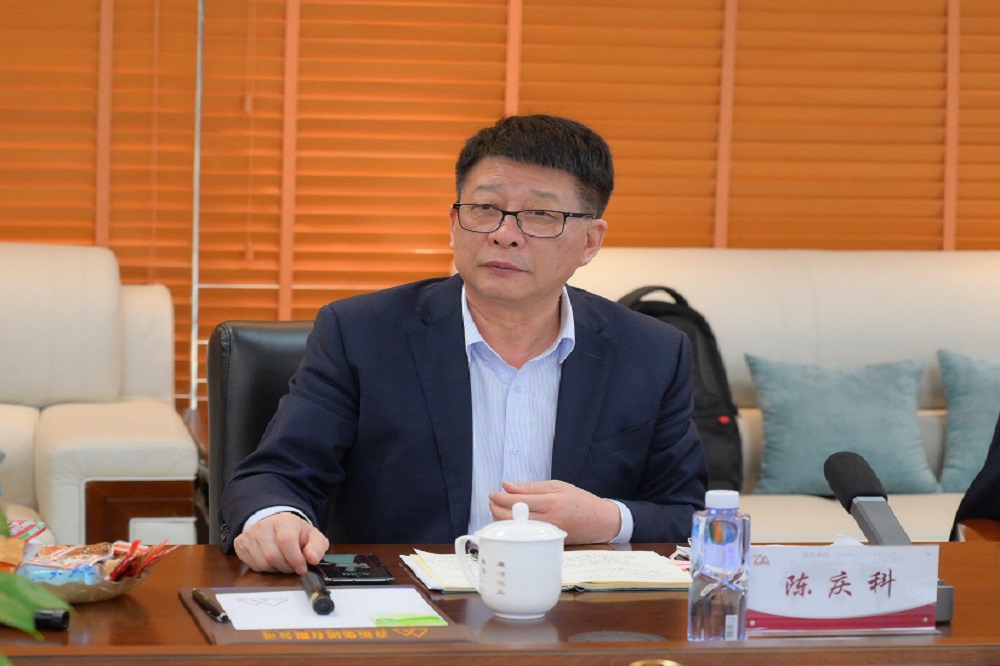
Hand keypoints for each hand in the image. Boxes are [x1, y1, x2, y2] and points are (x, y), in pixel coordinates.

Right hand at [233, 512, 328, 573]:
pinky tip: (271, 560)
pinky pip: (253, 566)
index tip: (302, 568)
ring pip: (262, 563)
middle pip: (273, 556)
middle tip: (293, 566)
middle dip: (286, 567)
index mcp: (283, 521)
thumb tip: (312, 559)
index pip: (286, 541)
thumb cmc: (296, 533)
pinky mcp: (240, 543)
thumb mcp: (313, 537)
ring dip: (275, 569)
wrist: (276, 525)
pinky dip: (264, 568)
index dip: (295, 559)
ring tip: (282, 562)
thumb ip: (317, 547)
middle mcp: (263, 525)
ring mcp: (249, 534)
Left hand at [489, 480, 621, 544]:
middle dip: (497, 509)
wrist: (601, 521)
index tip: (493, 494)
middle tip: (493, 501)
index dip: (501, 498)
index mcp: (552, 503)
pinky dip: (515, 528)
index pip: (518, 502)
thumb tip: (507, 486)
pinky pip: (525, 536)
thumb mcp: (558, 486)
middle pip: (513, 518)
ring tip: (500, 509)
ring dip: (503, 519)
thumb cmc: (581, 501)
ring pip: (516, 529)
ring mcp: (548, 535)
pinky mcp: (549, 544)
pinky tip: (513, 520)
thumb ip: (531, 487)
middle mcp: (549, 521)